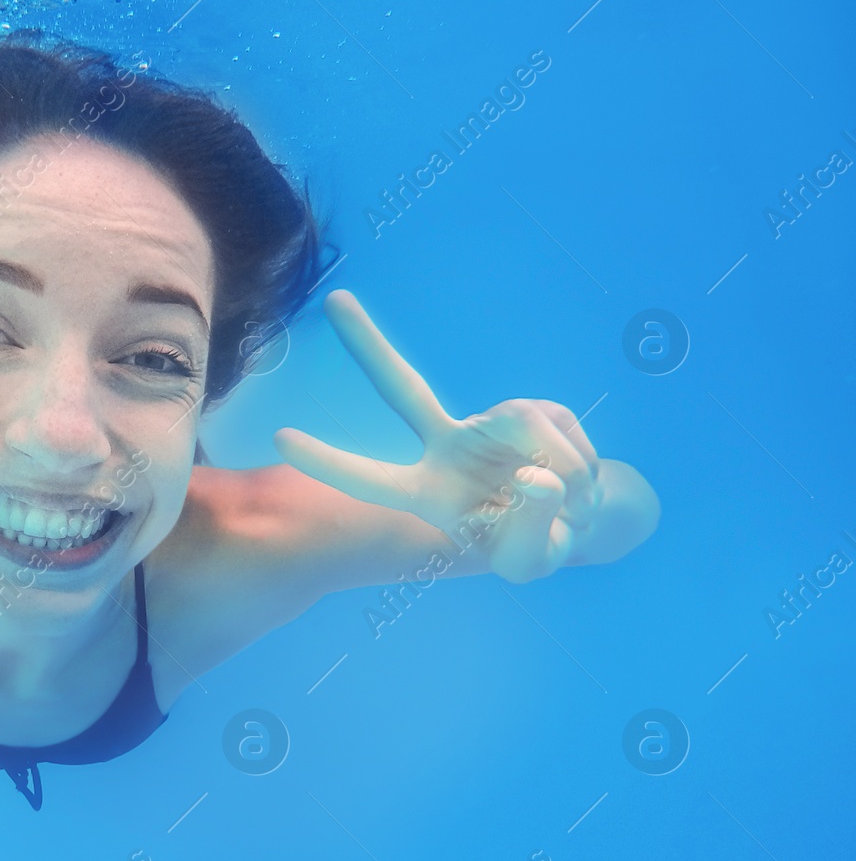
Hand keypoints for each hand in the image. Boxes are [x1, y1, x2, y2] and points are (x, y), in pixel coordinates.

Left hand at [273, 289, 602, 582]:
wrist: (572, 522)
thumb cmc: (530, 546)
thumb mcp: (530, 560)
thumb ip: (530, 526)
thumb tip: (533, 474)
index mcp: (427, 493)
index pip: (371, 480)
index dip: (328, 463)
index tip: (279, 440)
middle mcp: (447, 446)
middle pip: (404, 389)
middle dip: (369, 345)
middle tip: (332, 300)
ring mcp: (488, 424)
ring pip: (525, 425)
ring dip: (563, 470)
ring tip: (573, 506)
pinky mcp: (533, 411)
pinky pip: (559, 429)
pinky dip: (582, 467)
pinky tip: (581, 489)